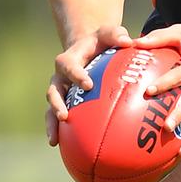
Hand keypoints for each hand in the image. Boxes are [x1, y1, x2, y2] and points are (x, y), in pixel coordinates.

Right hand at [45, 24, 131, 145]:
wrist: (89, 47)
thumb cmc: (102, 41)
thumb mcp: (109, 33)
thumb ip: (117, 34)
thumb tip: (129, 41)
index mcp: (69, 59)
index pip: (69, 66)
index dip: (76, 75)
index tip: (88, 85)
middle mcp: (60, 77)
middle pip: (53, 91)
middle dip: (57, 104)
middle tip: (65, 117)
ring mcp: (60, 91)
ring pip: (50, 109)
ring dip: (51, 123)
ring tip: (54, 140)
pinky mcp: (63, 103)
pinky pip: (58, 119)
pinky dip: (60, 132)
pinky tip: (64, 148)